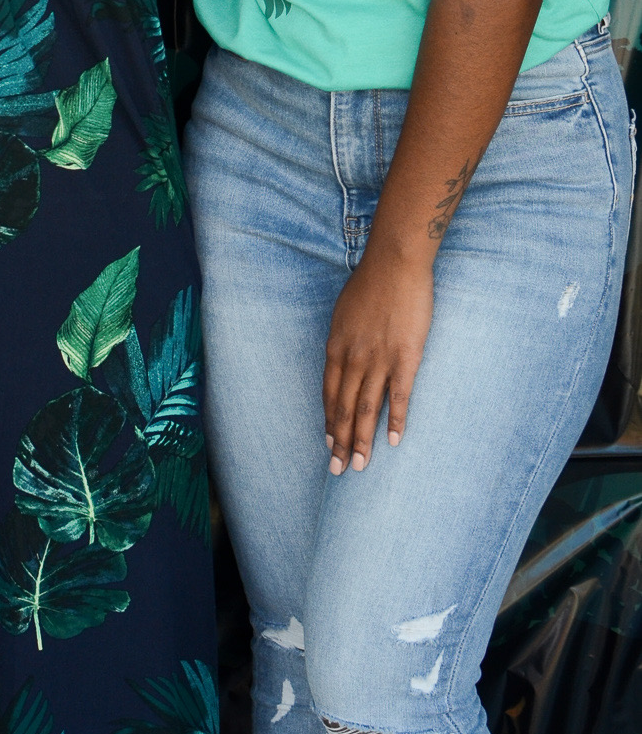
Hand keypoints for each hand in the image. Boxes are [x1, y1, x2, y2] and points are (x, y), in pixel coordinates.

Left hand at [323, 247, 433, 473]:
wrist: (394, 264)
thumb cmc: (370, 285)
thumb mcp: (343, 314)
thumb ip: (342, 341)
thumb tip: (340, 360)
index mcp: (336, 348)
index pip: (328, 394)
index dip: (328, 421)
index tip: (327, 443)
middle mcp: (353, 358)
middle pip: (343, 408)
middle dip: (339, 441)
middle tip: (337, 469)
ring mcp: (378, 360)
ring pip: (366, 409)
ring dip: (361, 440)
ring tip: (359, 465)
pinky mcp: (405, 358)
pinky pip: (398, 397)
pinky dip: (395, 421)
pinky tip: (393, 441)